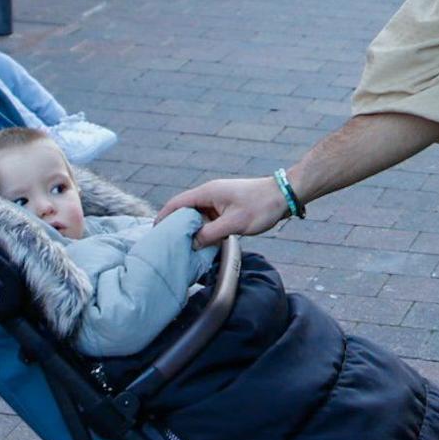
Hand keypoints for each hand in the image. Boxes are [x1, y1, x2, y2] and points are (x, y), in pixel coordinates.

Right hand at [157, 175, 287, 246]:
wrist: (284, 195)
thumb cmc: (261, 206)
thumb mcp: (234, 224)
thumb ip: (210, 234)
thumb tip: (192, 244)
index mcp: (207, 192)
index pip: (177, 203)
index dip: (164, 217)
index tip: (155, 232)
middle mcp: (210, 193)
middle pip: (185, 210)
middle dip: (176, 225)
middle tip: (168, 244)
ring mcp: (219, 199)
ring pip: (198, 215)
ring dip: (192, 229)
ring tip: (184, 247)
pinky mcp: (227, 206)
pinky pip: (209, 218)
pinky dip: (205, 229)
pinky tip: (204, 243)